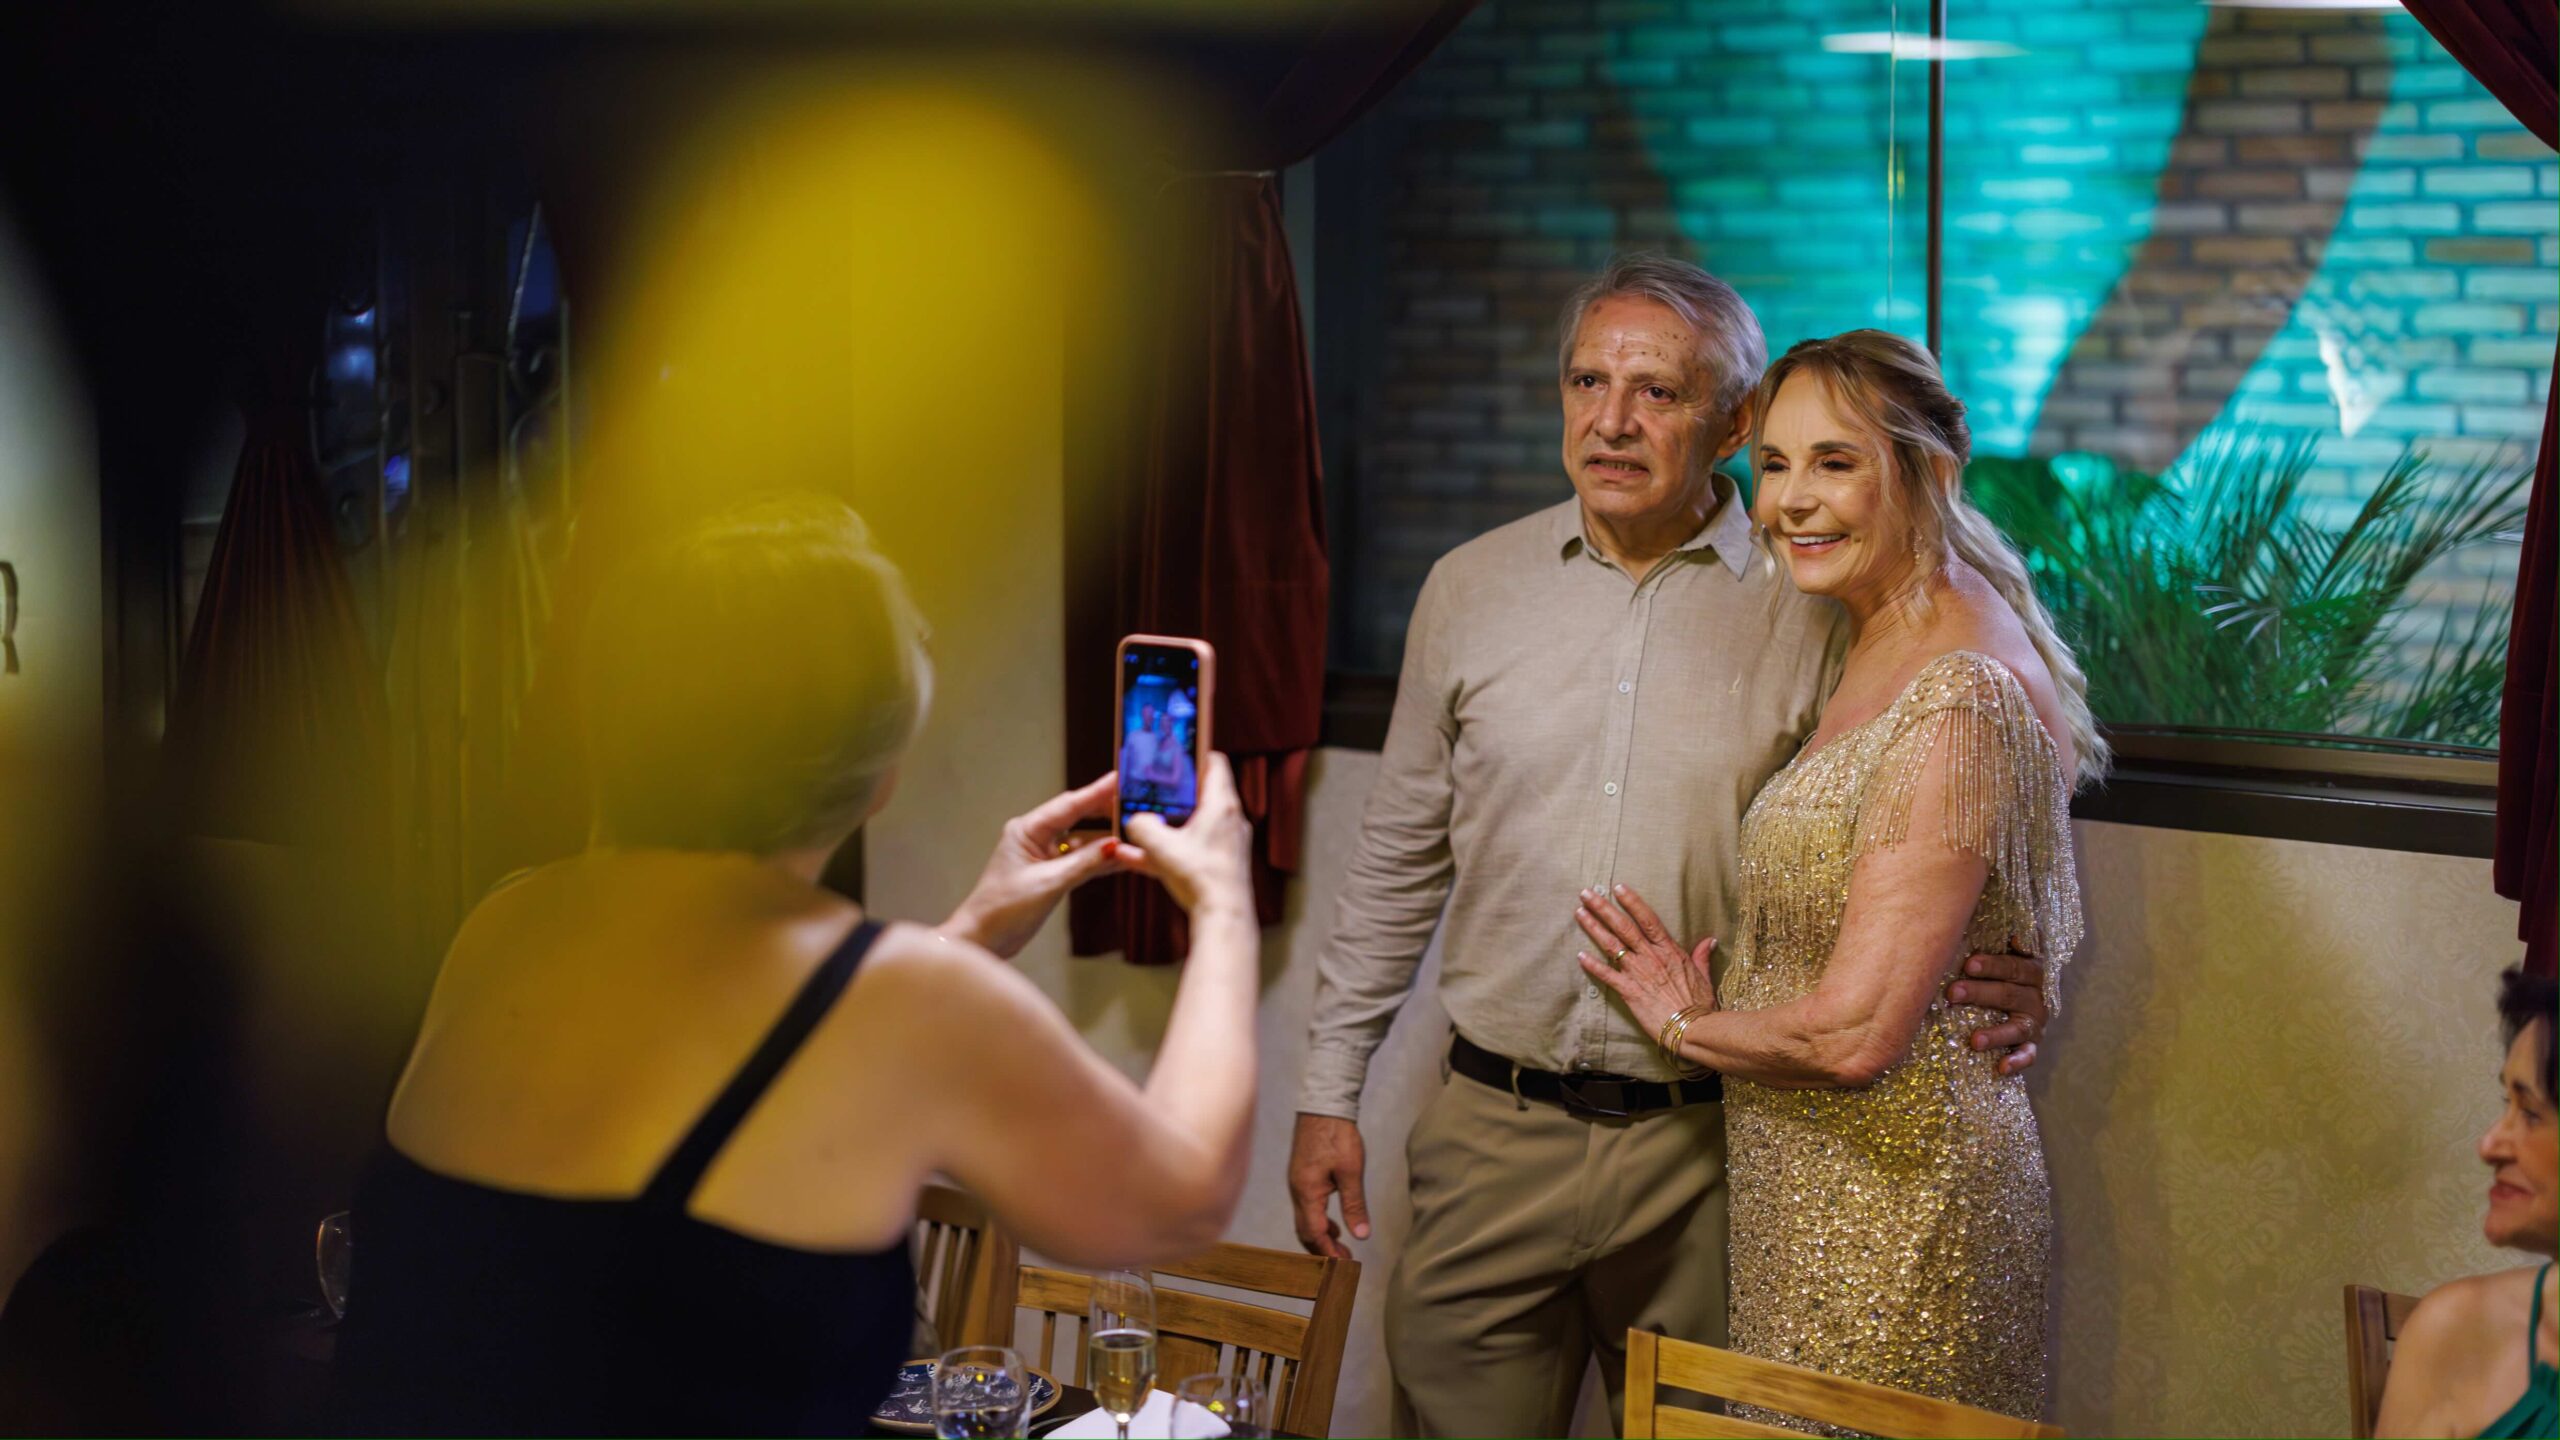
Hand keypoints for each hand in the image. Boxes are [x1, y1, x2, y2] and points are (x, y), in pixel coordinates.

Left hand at [941, 772, 1131, 958]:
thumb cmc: (1003, 909)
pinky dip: (1100, 860)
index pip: (1069, 805)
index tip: (1121, 779)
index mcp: (1027, 830)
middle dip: (1107, 811)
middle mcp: (1036, 836)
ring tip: (1137, 832)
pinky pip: (1082, 860)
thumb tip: (1116, 846)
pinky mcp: (1052, 873)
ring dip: (1108, 839)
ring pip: (1083, 840)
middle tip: (1138, 804)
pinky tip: (1123, 858)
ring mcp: (1045, 855)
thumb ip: (1084, 863)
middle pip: (1079, 817)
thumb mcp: (1048, 884)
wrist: (984, 939)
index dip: (1097, 792)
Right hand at [1120, 753, 1251, 916]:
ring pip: (1191, 824)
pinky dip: (1168, 850)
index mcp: (1222, 804)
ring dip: (1166, 825)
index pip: (1214, 762)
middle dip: (1172, 793)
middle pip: (1200, 794)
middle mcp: (1229, 820)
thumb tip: (1133, 821)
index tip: (1173, 752)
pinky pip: (1189, 849)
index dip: (1194, 753)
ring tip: (1138, 827)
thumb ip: (1141, 826)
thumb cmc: (1200, 876)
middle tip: (1150, 791)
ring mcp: (1226, 843)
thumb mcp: (1160, 845)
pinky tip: (1134, 860)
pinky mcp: (1219, 864)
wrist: (1222, 916)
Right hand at [1287, 1113, 1368, 1259]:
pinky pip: (1306, 1207)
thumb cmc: (1337, 1135)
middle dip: (1323, 1248)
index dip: (1328, 1251)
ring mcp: (1297, 1183)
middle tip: (1344, 1261)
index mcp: (1307, 1191)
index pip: (1314, 1232)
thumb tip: (1361, 1234)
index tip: (1344, 1265)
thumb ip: (1355, 1204)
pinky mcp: (1302, 1176)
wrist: (1323, 1105)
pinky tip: (1334, 1222)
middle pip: (1305, 1230)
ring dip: (1321, 1235)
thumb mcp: (1351, 1171)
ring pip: (1305, 1219)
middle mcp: (1297, 1190)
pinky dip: (1319, 1220)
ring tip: (1341, 1246)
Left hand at [1573, 882, 1717, 1045]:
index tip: (1618, 887)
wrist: (1693, 1028)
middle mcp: (1651, 957)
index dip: (1632, 902)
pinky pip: (1607, 975)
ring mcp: (1638, 973)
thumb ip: (1701, 956)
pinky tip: (1580, 956)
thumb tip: (1709, 941)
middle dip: (1603, 908)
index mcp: (1669, 951)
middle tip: (1586, 893)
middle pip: (1623, 926)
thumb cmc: (1700, 1005)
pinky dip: (1592, 965)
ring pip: (1611, 945)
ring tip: (1579, 913)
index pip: (1648, 919)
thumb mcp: (1704, 975)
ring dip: (1593, 928)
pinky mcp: (1629, 992)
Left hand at [1946, 945, 2048, 1076]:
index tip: (1968, 964)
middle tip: (1952, 993)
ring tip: (1974, 1040)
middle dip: (1980, 993)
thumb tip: (2014, 934)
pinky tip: (2001, 1067)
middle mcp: (2037, 994)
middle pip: (2010, 993)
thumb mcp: (2001, 948)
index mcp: (2030, 968)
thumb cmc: (1998, 967)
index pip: (2015, 965)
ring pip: (2018, 1026)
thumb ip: (2001, 936)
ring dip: (1996, 1033)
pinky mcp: (2032, 1043)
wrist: (2018, 996)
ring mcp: (2035, 1021)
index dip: (1993, 965)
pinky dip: (2017, 1061)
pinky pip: (2028, 1054)